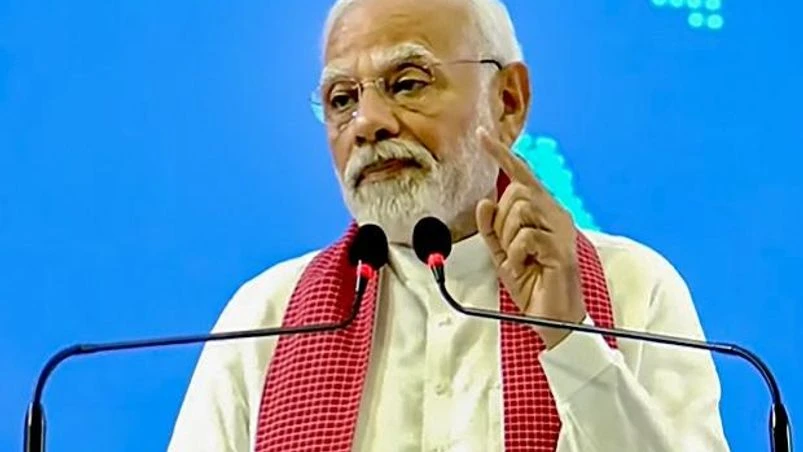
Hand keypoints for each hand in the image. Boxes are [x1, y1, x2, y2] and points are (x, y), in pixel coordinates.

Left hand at [475, 127, 585, 348]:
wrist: (552, 317)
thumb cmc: (532, 283)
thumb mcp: (502, 253)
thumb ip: (491, 228)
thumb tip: (484, 202)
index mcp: (543, 212)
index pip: (521, 175)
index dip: (502, 154)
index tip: (482, 135)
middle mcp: (556, 214)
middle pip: (516, 191)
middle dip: (501, 221)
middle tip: (508, 248)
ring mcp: (561, 230)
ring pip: (520, 210)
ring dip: (508, 239)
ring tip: (519, 260)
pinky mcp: (561, 248)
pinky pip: (526, 236)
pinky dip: (516, 255)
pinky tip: (524, 268)